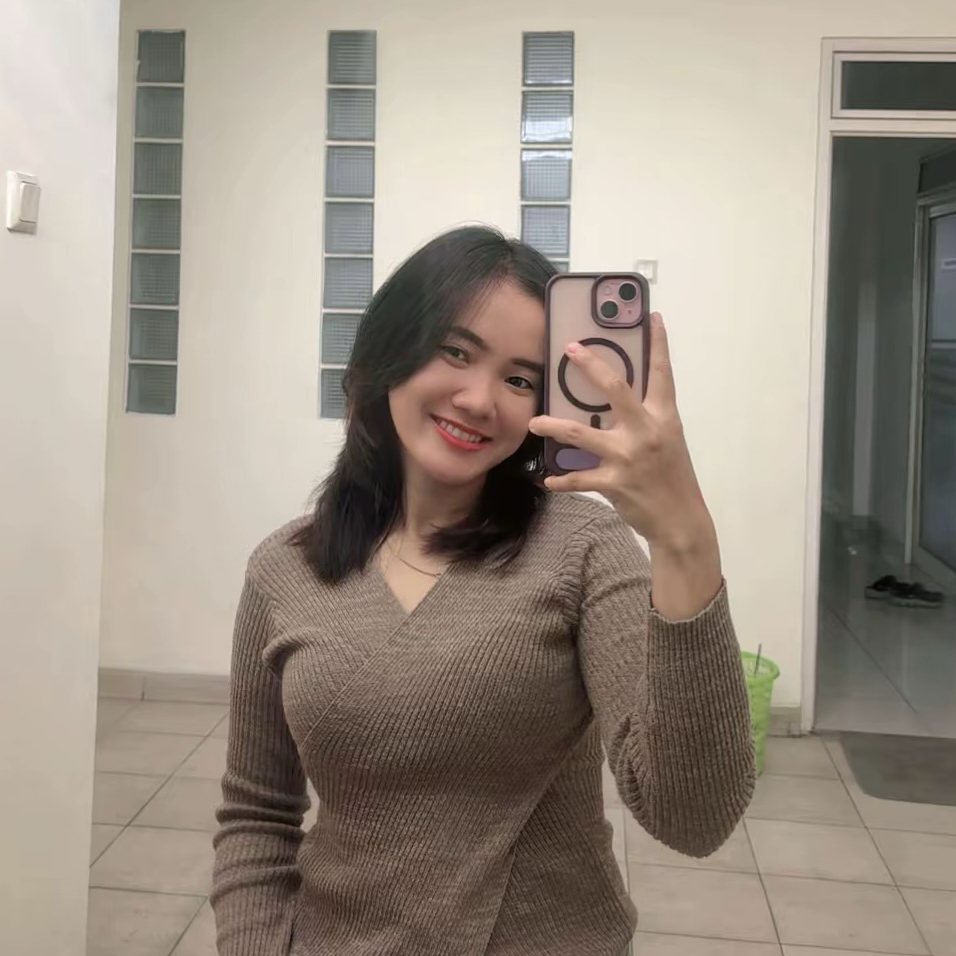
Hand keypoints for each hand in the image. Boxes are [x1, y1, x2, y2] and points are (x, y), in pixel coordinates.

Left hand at [528, 313, 713, 553]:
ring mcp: (629, 457)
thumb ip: (643, 418)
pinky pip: (579, 478)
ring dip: (553, 426)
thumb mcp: (666, 439)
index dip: (658, 343)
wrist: (680, 519)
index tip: (651, 316)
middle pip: (616, 389)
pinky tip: (548, 479)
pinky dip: (561, 479)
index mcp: (664, 417)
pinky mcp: (615, 482)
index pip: (661, 373)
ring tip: (533, 423)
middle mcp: (647, 431)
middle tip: (569, 349)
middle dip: (590, 366)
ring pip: (581, 433)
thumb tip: (609, 402)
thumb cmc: (671, 476)